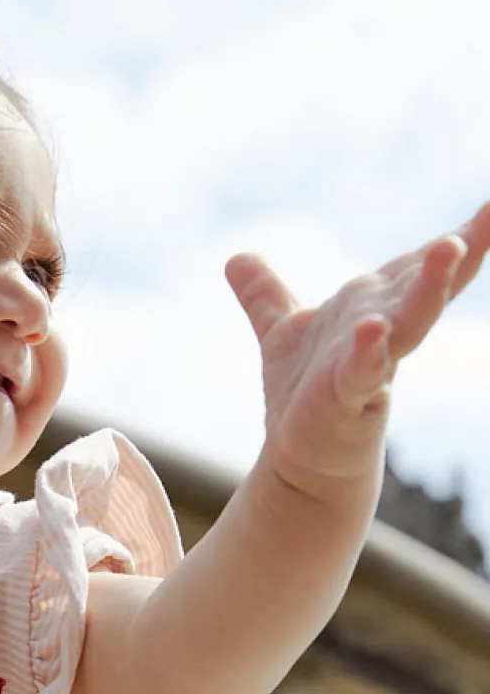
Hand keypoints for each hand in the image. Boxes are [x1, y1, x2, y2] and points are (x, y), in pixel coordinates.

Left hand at [225, 203, 489, 498]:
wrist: (299, 457)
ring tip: (451, 248)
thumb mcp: (283, 334)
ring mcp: (369, 365)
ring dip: (430, 288)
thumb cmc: (305, 394)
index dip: (457, 236)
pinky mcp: (346, 399)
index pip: (417, 266)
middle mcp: (382, 331)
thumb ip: (265, 296)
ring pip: (408, 323)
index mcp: (374, 307)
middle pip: (426, 287)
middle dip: (455, 254)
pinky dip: (368, 351)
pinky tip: (373, 329)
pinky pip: (360, 371)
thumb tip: (236, 258)